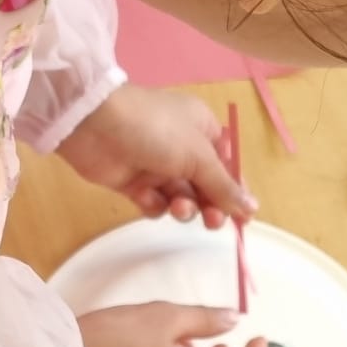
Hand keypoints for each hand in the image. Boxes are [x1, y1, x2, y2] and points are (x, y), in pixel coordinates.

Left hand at [58, 84, 255, 227]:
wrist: (94, 125)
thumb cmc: (156, 130)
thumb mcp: (198, 156)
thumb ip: (225, 186)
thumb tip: (253, 209)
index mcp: (203, 129)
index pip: (228, 165)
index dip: (236, 192)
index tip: (243, 218)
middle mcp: (183, 147)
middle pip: (207, 186)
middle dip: (210, 205)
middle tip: (212, 221)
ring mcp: (157, 165)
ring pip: (183, 198)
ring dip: (184, 207)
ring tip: (177, 207)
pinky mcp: (134, 182)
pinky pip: (155, 203)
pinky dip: (155, 206)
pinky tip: (149, 199)